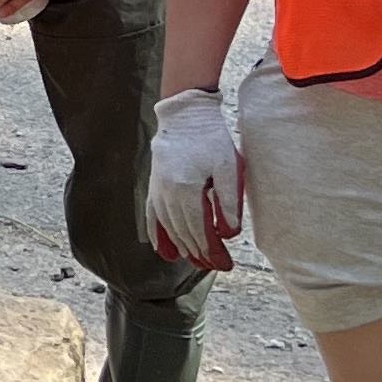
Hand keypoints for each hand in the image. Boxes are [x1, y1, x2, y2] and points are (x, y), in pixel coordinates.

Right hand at [146, 88, 244, 268]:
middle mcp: (167, 194)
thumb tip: (229, 234)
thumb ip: (229, 202)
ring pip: (169, 228)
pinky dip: (158, 236)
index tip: (225, 265)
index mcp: (186, 190)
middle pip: (184, 234)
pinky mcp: (154, 185)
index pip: (200, 231)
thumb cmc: (210, 138)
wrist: (184, 115)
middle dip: (201, 254)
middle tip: (217, 266)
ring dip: (183, 248)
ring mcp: (157, 190)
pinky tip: (164, 251)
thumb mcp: (228, 167)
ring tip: (197, 261)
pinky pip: (153, 217)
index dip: (213, 251)